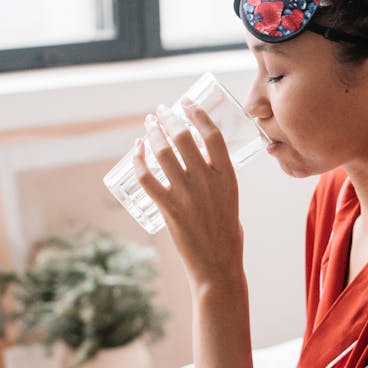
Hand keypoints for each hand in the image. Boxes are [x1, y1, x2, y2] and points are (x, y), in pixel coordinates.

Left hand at [133, 99, 244, 289]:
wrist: (218, 265)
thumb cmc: (227, 234)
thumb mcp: (231, 199)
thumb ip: (217, 179)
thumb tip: (201, 161)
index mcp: (228, 177)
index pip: (212, 135)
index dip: (197, 114)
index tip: (186, 102)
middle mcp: (207, 182)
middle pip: (184, 138)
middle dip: (169, 119)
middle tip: (161, 111)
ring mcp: (187, 194)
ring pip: (163, 153)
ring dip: (152, 133)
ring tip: (148, 124)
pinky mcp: (168, 208)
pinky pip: (147, 177)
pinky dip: (138, 160)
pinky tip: (136, 150)